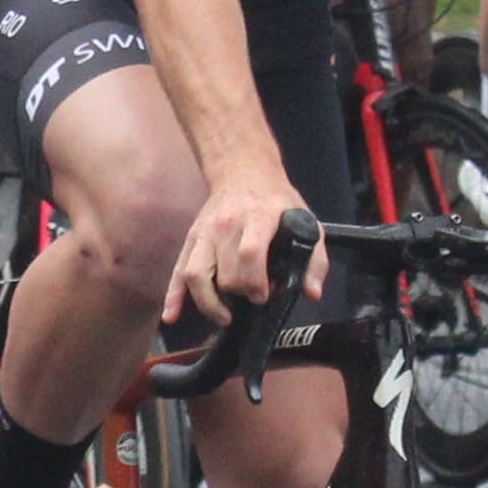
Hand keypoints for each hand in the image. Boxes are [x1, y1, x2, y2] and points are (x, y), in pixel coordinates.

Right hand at [169, 180, 321, 329]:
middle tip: (253, 298)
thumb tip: (311, 293)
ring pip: (195, 275)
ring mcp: (204, 233)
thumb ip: (314, 258)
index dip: (255, 281)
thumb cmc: (276, 199)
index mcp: (257, 218)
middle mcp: (225, 226)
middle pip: (224, 273)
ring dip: (208, 302)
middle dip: (239, 294)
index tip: (264, 295)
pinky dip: (173, 296)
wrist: (242, 171)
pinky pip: (178, 270)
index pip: (248, 254)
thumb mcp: (306, 220)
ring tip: (224, 316)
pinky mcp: (191, 239)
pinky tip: (172, 316)